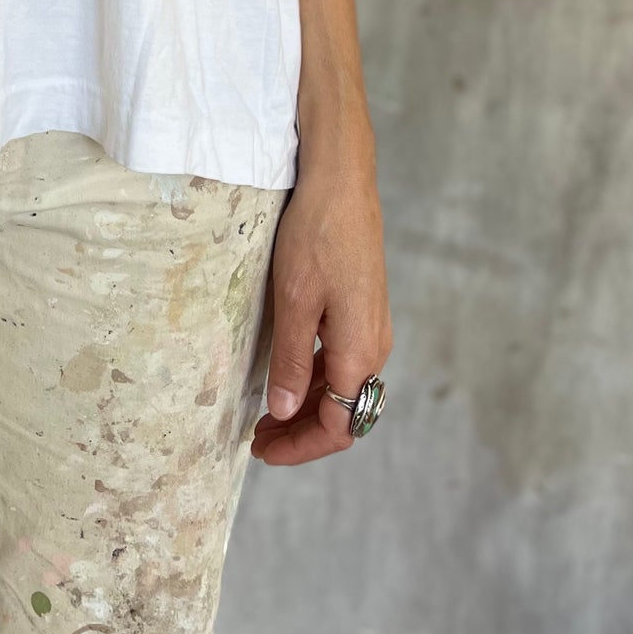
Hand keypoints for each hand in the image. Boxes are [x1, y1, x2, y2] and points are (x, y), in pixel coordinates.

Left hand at [250, 151, 391, 465]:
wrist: (342, 182)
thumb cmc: (316, 236)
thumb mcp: (294, 301)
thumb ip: (291, 361)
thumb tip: (284, 412)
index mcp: (359, 353)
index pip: (337, 425)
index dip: (299, 447)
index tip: (261, 451)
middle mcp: (374, 347)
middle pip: (343, 412)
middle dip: (301, 431)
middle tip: (258, 438)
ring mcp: (373, 326)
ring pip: (344, 387)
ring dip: (308, 406)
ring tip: (268, 413)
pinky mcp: (365, 307)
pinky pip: (344, 360)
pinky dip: (317, 379)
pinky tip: (291, 372)